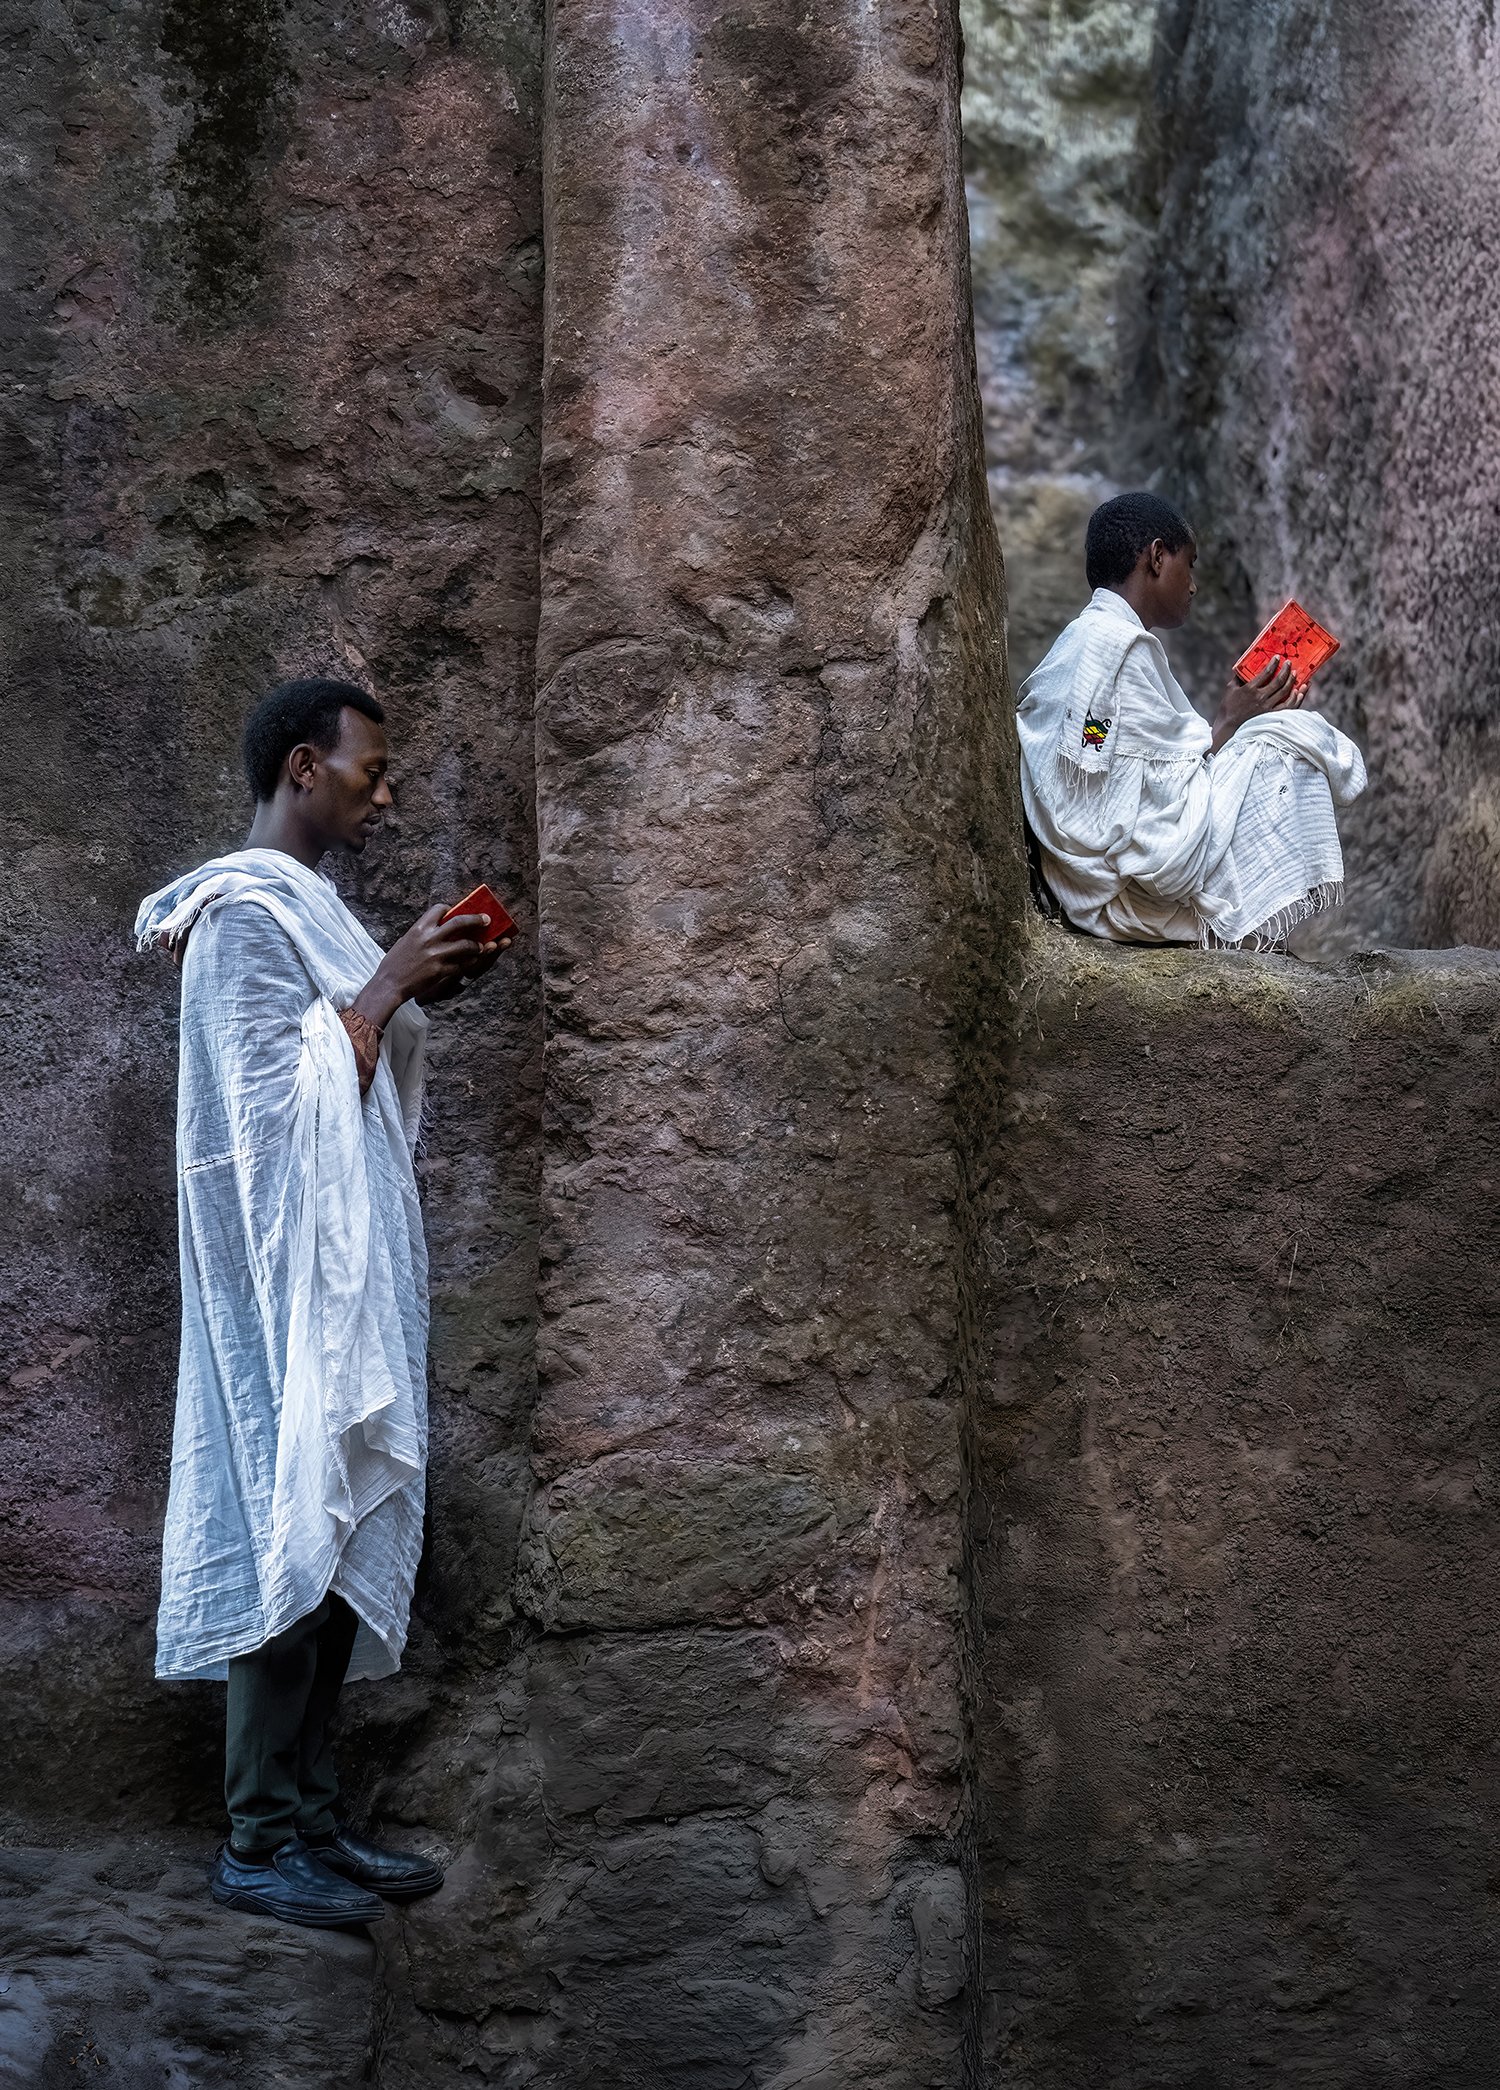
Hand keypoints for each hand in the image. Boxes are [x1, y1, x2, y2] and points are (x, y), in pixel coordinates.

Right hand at [350, 905, 511, 1026]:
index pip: (440, 909)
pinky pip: (462, 965)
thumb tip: (436, 928)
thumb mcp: (406, 941)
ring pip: (466, 945)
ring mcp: (436, 955)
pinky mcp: (441, 970)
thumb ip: (423, 934)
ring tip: (482, 947)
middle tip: (487, 920)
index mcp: (419, 928)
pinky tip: (473, 962)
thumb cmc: (395, 963)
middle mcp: (429, 938)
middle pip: (460, 922)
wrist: (389, 984)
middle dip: (476, 919)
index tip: (456, 911)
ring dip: (477, 946)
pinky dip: (469, 963)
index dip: (450, 909)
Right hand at [1210, 655, 1303, 753]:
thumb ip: (1238, 678)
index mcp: (1250, 689)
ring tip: (1295, 674)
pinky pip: (1288, 706)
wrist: (1229, 728)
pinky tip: (1298, 692)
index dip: (1273, 663)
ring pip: (1285, 692)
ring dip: (1292, 681)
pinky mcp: (1272, 716)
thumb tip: (1244, 667)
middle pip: (1278, 681)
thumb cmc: (1228, 708)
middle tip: (1289, 663)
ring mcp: (1268, 707)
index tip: (1277, 657)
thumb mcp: (1230, 690)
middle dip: (1286, 670)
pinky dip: (1295, 698)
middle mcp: (1260, 697)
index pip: (1266, 672)